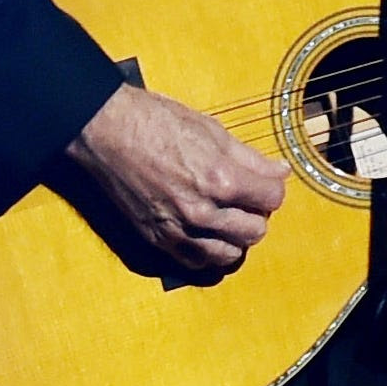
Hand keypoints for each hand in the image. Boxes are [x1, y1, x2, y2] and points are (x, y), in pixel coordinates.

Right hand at [65, 80, 287, 276]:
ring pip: (230, 254)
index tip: (263, 182)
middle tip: (246, 198)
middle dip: (257, 214)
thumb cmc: (157, 123)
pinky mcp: (157, 238)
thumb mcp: (213, 131)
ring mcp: (177, 228)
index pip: (273, 199)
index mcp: (220, 180)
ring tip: (228, 217)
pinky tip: (208, 233)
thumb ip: (251, 158)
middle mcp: (201, 211)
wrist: (106, 131)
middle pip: (256, 231)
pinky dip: (208, 252)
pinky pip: (196, 262)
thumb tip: (280, 172)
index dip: (272, 188)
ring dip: (236, 237)